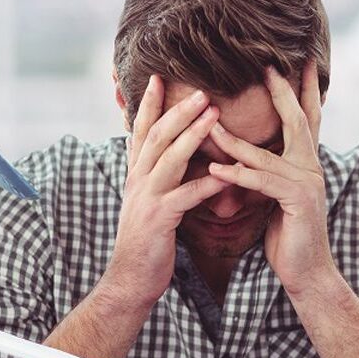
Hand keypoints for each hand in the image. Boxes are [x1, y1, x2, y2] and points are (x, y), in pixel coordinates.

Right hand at [106, 76, 229, 307]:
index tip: (159, 78)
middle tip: (201, 89)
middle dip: (178, 110)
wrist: (130, 279)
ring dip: (192, 134)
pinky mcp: (159, 219)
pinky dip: (208, 183)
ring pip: (169, 158)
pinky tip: (228, 174)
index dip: (150, 104)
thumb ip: (158, 179)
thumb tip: (171, 158)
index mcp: (136, 175)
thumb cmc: (146, 242)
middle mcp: (138, 181)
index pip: (142, 131)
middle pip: (157, 136)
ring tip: (214, 114)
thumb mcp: (149, 203)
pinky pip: (186, 196)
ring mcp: (147, 199)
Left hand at [207, 63, 333, 297]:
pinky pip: (262, 182)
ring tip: (209, 123)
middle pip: (297, 121)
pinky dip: (238, 175)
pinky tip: (216, 170)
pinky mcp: (297, 202)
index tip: (298, 62)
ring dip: (234, 140)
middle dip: (282, 92)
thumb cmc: (288, 235)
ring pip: (266, 154)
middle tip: (267, 66)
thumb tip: (246, 154)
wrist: (307, 272)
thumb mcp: (275, 197)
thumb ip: (267, 172)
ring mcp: (307, 183)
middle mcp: (311, 167)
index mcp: (306, 163)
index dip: (302, 90)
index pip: (305, 119)